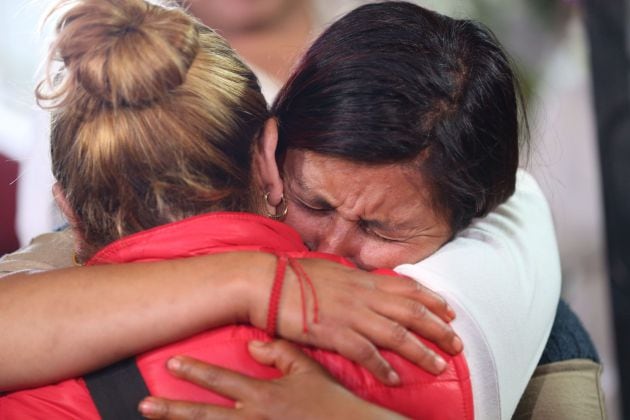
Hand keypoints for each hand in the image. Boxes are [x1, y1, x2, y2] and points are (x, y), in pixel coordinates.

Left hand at [138, 340, 405, 419]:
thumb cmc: (331, 402)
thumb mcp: (308, 370)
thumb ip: (279, 352)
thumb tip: (252, 344)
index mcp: (263, 396)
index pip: (221, 381)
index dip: (195, 371)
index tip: (172, 362)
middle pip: (204, 416)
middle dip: (172, 410)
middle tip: (145, 405)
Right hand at [246, 257, 462, 384]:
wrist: (265, 282)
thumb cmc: (293, 275)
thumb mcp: (330, 270)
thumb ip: (352, 279)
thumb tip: (364, 282)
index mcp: (361, 279)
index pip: (407, 288)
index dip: (431, 300)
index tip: (449, 311)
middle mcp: (362, 295)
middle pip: (411, 312)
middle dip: (438, 328)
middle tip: (457, 343)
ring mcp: (350, 314)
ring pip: (397, 334)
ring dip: (421, 352)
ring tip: (439, 366)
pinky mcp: (334, 333)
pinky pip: (366, 353)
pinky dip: (383, 367)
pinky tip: (394, 379)